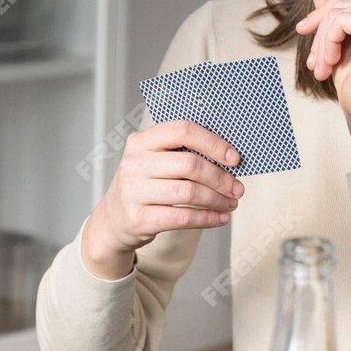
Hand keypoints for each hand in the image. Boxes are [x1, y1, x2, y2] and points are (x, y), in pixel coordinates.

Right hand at [82, 120, 243, 278]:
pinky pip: (183, 217)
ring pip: (189, 192)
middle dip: (221, 178)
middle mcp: (134, 164)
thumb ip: (182, 153)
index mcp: (141, 141)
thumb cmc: (144, 185)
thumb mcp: (153, 160)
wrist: (113, 219)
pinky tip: (220, 218)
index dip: (213, 143)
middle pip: (189, 164)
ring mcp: (134, 192)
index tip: (234, 158)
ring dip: (218, 200)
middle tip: (237, 188)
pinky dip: (208, 218)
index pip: (182, 131)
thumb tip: (229, 158)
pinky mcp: (139, 219)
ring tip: (231, 203)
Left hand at [293, 0, 350, 162]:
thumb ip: (333, 11)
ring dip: (321, 42)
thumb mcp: (338, 40)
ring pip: (338, 12)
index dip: (322, 16)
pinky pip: (340, 21)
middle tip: (313, 61)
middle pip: (342, 2)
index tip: (304, 33)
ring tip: (320, 67)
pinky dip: (327, 43)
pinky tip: (330, 64)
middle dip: (320, 31)